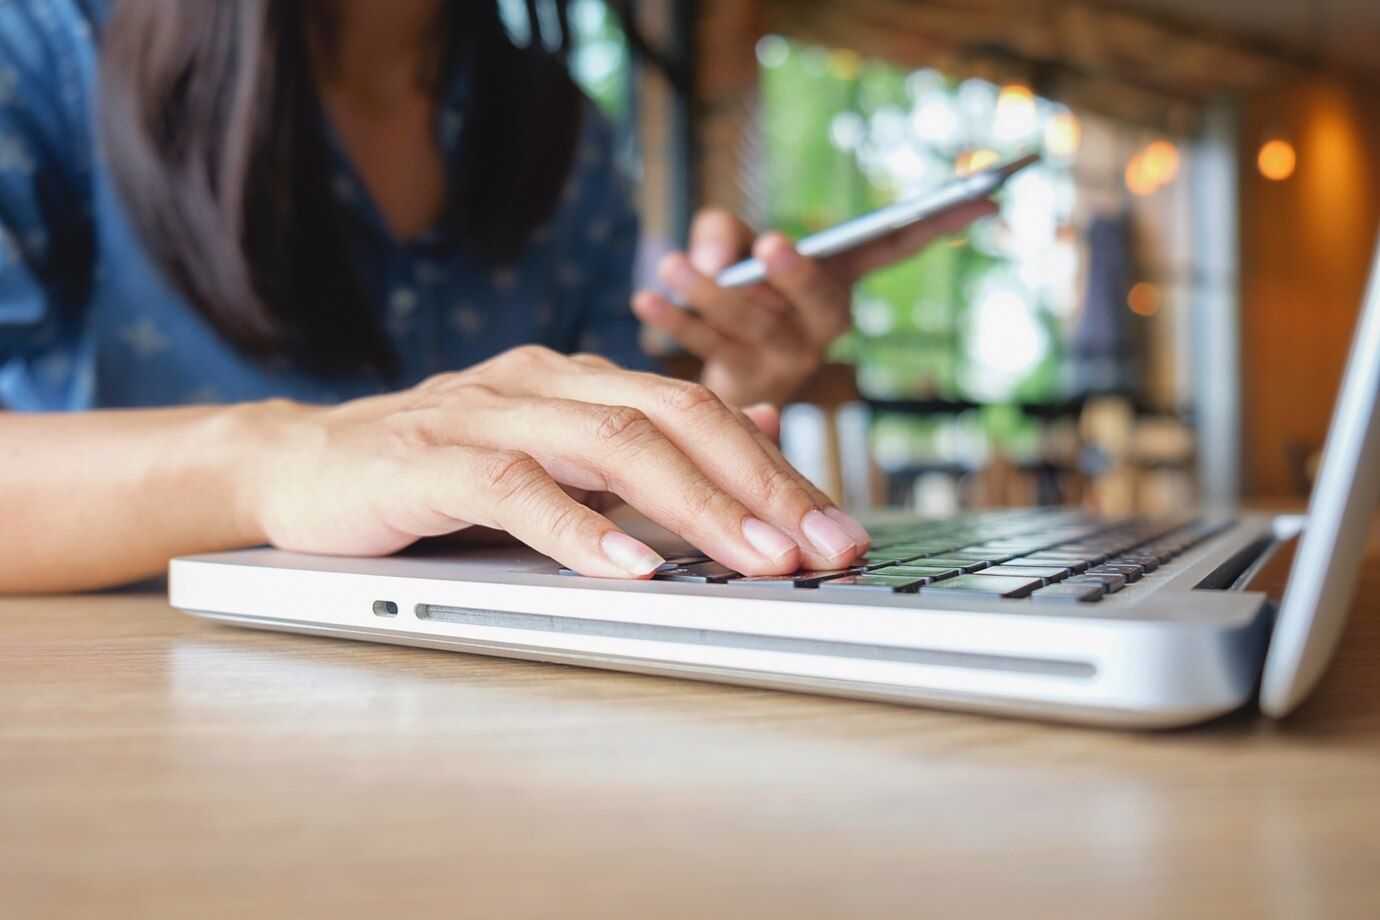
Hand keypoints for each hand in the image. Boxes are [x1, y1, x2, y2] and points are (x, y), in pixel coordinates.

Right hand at [236, 346, 870, 578]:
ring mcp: (482, 412)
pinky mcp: (426, 459)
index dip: (776, 468)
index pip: (701, 411)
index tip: (836, 528)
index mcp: (578, 378)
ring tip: (756, 558)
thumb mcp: (555, 453)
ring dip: (694, 504)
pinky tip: (633, 568)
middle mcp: (542, 381)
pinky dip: (579, 530)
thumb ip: (646, 439)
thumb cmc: (436, 472)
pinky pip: (514, 488)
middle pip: (674, 416)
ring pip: (609, 443)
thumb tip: (758, 421)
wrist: (299, 465)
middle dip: (760, 482)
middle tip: (824, 545)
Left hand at [632, 200, 998, 406]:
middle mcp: (821, 326)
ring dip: (708, 293)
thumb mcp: (731, 252)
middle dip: (799, 273)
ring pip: (752, 326)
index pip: (895, 248)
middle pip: (822, 299)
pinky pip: (706, 353)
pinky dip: (673, 322)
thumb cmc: (732, 299)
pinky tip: (645, 299)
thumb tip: (713, 257)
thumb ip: (723, 235)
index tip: (984, 196)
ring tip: (668, 264)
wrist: (702, 395)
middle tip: (772, 245)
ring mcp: (786, 362)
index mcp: (838, 285)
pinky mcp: (744, 388)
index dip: (938, 224)